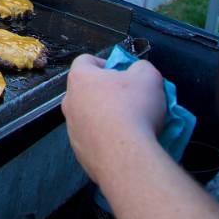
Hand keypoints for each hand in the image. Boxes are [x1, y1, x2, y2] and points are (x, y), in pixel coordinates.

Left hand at [62, 54, 165, 182]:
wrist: (126, 157)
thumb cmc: (134, 109)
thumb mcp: (148, 76)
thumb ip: (141, 67)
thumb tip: (137, 71)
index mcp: (80, 79)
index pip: (85, 61)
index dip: (105, 63)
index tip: (121, 73)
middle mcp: (70, 102)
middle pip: (86, 91)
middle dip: (106, 93)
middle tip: (128, 100)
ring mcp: (72, 129)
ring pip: (88, 117)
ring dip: (104, 118)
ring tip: (129, 125)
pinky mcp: (79, 152)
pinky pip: (92, 140)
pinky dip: (105, 139)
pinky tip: (124, 144)